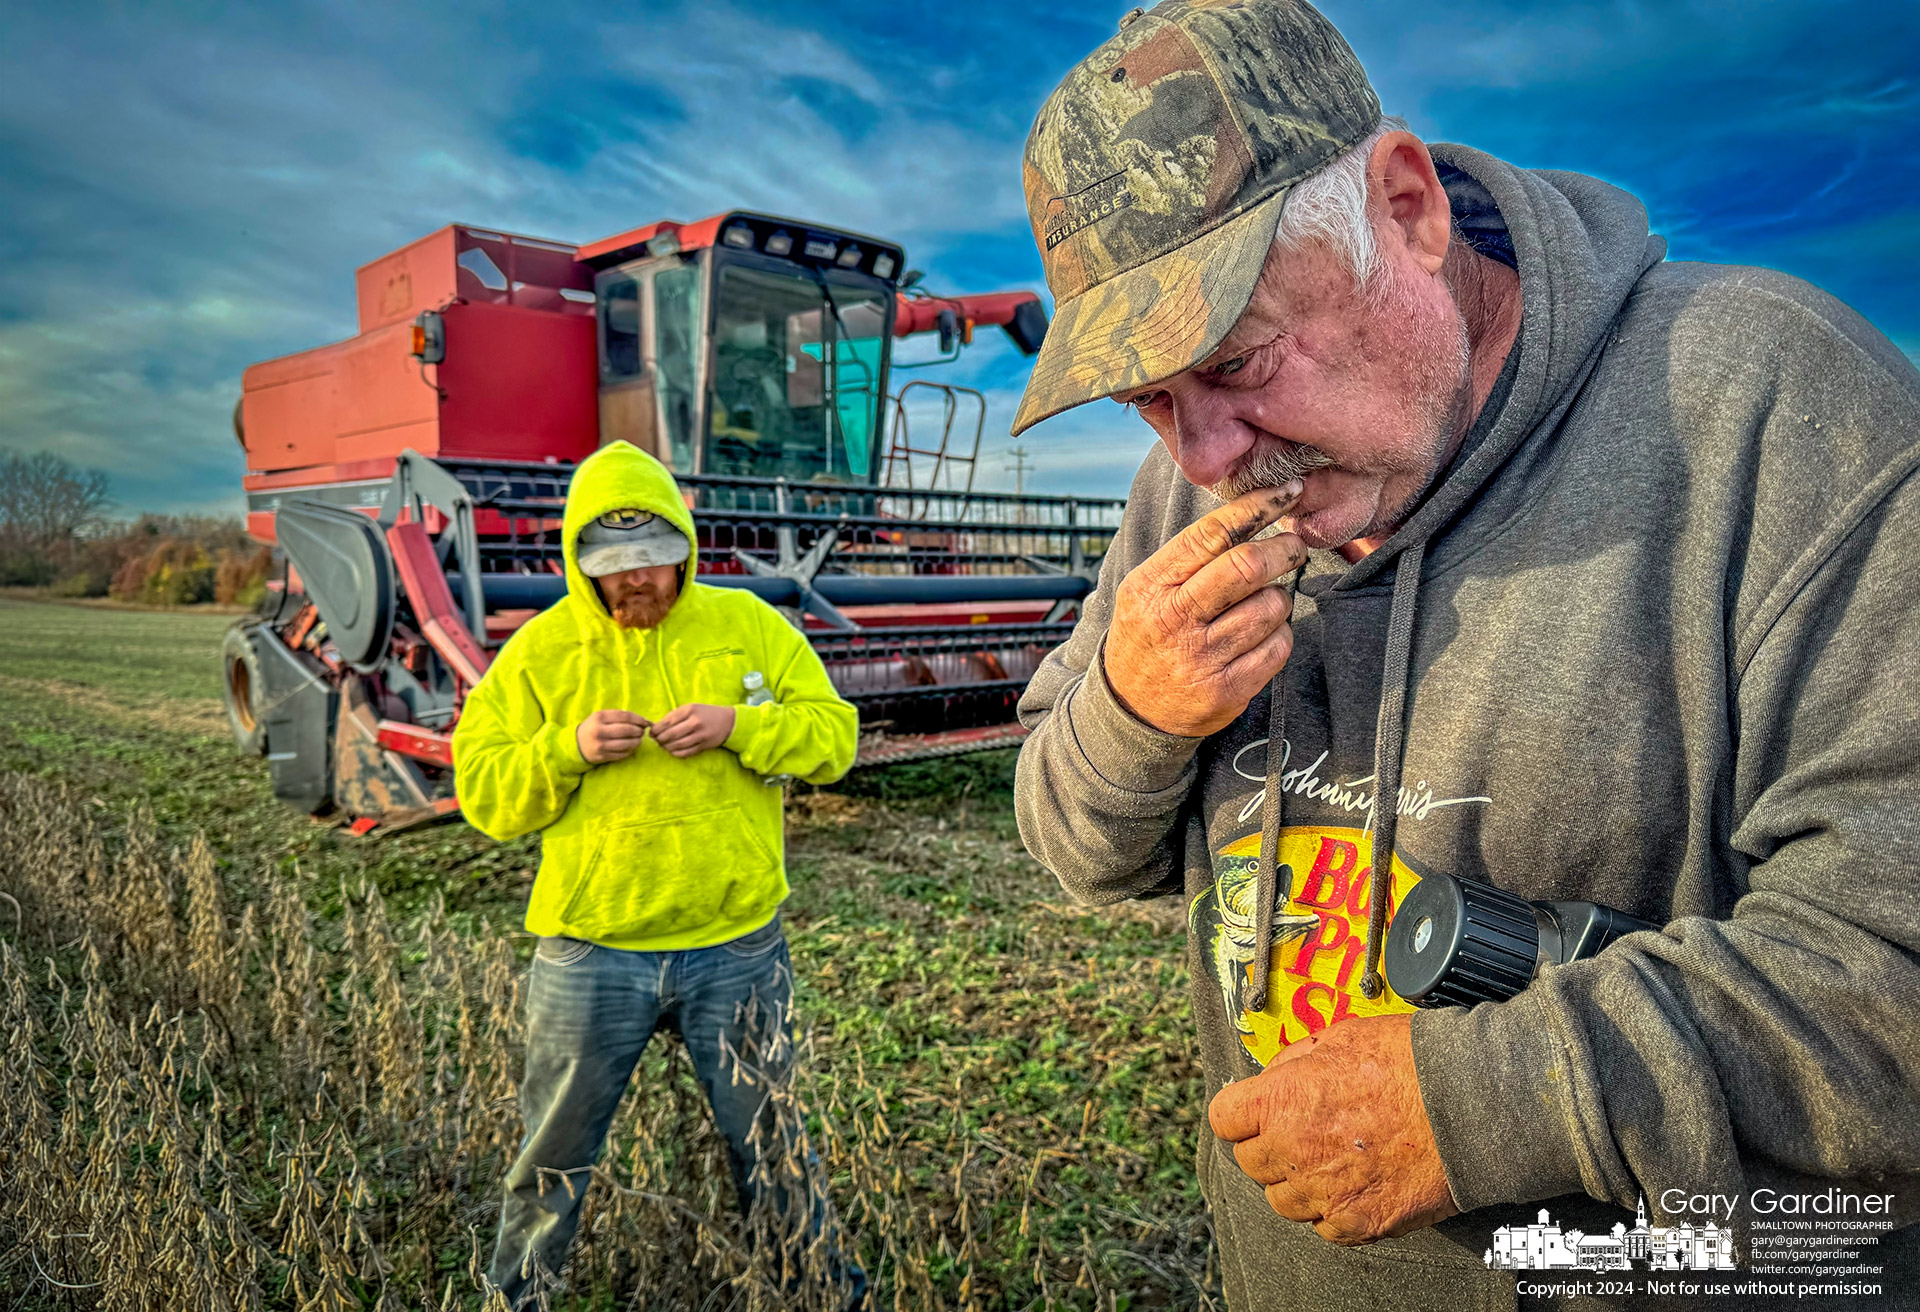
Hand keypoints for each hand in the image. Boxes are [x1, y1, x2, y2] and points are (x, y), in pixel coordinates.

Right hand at [576, 710, 648, 763]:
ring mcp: (600, 745)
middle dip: (638, 731)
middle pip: (626, 730)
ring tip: (639, 739)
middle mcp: (599, 731)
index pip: (624, 716)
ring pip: (625, 744)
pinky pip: (621, 754)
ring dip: (636, 742)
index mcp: (599, 717)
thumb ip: (618, 716)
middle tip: (642, 731)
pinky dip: (630, 751)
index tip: (645, 722)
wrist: (577, 744)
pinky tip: (632, 747)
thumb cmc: (594, 727)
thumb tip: (640, 720)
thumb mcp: (601, 716)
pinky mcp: (602, 756)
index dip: (638, 719)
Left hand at [651, 703, 735, 758]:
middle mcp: (695, 722)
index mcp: (689, 710)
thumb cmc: (705, 713)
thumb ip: (674, 716)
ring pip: (677, 745)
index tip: (652, 733)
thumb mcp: (690, 708)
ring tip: (663, 746)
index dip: (656, 730)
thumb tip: (656, 728)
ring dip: (667, 747)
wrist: (728, 721)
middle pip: (671, 735)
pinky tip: (673, 750)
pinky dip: (676, 753)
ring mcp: (700, 735)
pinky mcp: (704, 745)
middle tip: (656, 741)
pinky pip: (686, 753)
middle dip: (660, 740)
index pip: (667, 722)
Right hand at [1104, 484, 1308, 736]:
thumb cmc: (1149, 635)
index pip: (1211, 534)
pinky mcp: (1226, 690)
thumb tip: (1252, 514)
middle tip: (1295, 549)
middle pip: (1246, 567)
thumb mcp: (1146, 590)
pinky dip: (1280, 635)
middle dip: (1284, 550)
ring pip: (1270, 607)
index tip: (1288, 493)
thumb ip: (1189, 558)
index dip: (1258, 507)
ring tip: (1267, 602)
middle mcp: (1173, 620)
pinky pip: (1277, 648)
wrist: (1130, 709)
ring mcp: (1200, 658)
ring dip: (1280, 598)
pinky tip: (1264, 636)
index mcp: (1151, 586)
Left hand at [1207, 1013, 1456, 1244]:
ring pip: (1282, 1201)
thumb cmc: (1410, 1062)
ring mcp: (1325, 1192)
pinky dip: (1334, 1211)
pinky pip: (1324, 1227)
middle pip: (1250, 1162)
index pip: (1224, 1118)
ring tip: (1331, 1160)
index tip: (1254, 1111)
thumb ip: (1298, 1060)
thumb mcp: (1342, 1036)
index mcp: (1280, 1101)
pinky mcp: (1358, 1223)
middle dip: (1268, 1146)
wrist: (1469, 1105)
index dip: (1240, 1112)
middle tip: (1301, 1132)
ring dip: (1297, 1182)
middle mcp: (1293, 1151)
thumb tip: (1280, 1075)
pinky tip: (1356, 1185)